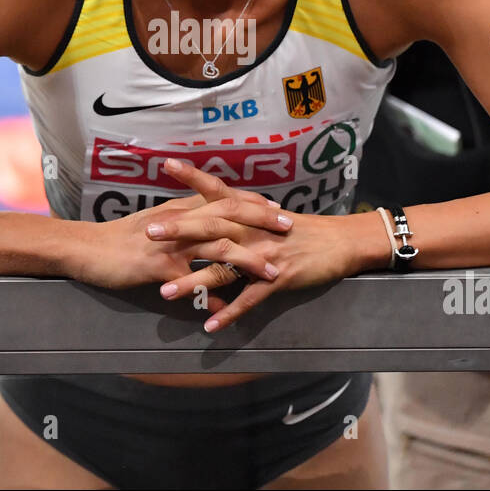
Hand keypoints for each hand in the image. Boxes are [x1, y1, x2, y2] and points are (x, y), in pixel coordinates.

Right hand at [69, 159, 292, 291]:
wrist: (84, 249)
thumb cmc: (119, 239)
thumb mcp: (154, 225)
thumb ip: (180, 225)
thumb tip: (203, 231)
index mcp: (181, 210)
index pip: (223, 199)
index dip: (252, 203)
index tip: (277, 209)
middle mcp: (180, 222)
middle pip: (229, 214)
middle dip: (262, 222)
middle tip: (289, 228)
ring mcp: (171, 244)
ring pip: (218, 246)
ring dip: (249, 260)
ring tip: (273, 273)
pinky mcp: (158, 267)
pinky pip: (192, 283)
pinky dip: (212, 297)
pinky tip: (227, 311)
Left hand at [150, 160, 373, 332]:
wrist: (341, 243)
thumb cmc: (303, 229)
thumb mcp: (271, 216)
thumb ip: (243, 213)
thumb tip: (214, 208)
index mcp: (251, 212)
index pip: (218, 190)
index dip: (193, 176)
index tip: (167, 165)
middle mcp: (254, 229)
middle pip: (212, 226)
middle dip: (179, 231)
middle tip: (148, 232)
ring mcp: (264, 255)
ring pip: (223, 267)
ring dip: (193, 281)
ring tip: (165, 293)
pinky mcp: (277, 278)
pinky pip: (249, 299)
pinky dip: (229, 313)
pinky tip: (210, 325)